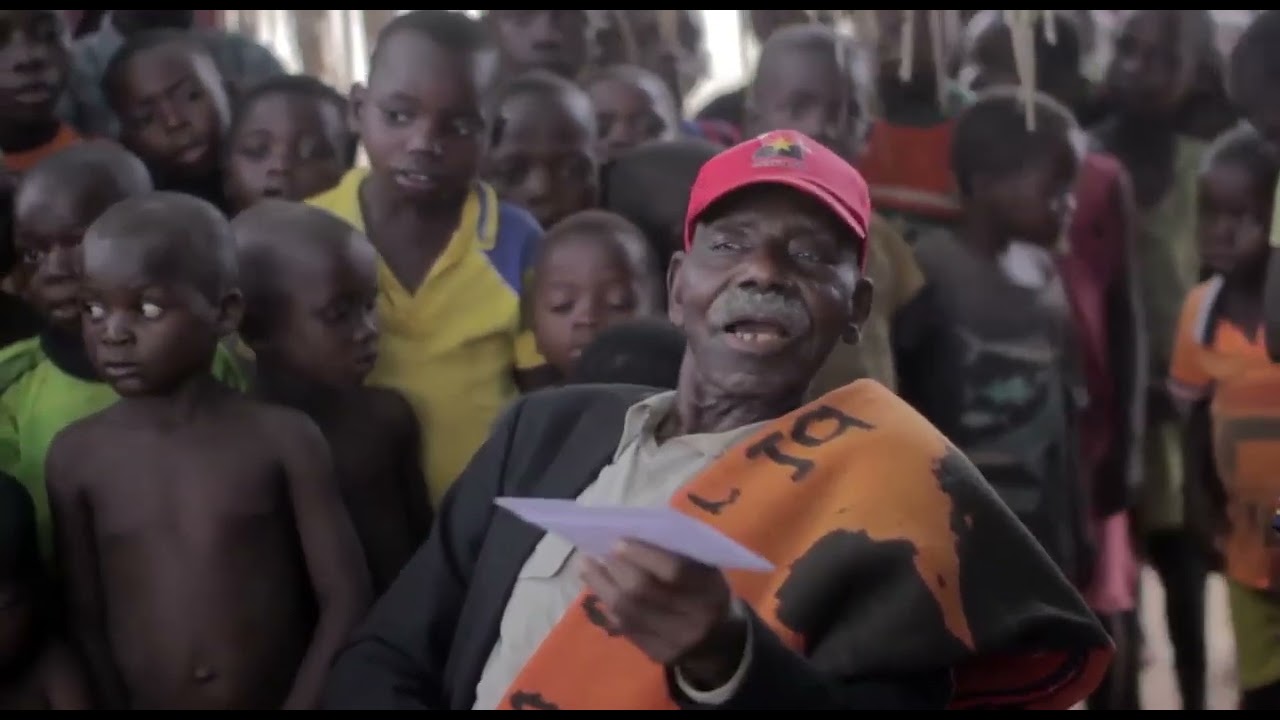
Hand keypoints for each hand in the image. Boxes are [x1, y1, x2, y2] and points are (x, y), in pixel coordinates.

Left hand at [579, 540, 744, 686]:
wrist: (719, 642)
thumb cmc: (706, 592)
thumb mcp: (705, 570)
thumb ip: (677, 554)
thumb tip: (632, 537)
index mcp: (709, 590)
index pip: (673, 571)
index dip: (643, 554)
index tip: (619, 541)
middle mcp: (693, 619)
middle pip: (642, 592)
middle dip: (616, 569)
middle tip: (599, 553)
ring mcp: (673, 641)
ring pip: (627, 612)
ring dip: (601, 585)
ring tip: (587, 566)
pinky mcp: (656, 654)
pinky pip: (625, 627)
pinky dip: (608, 604)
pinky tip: (598, 587)